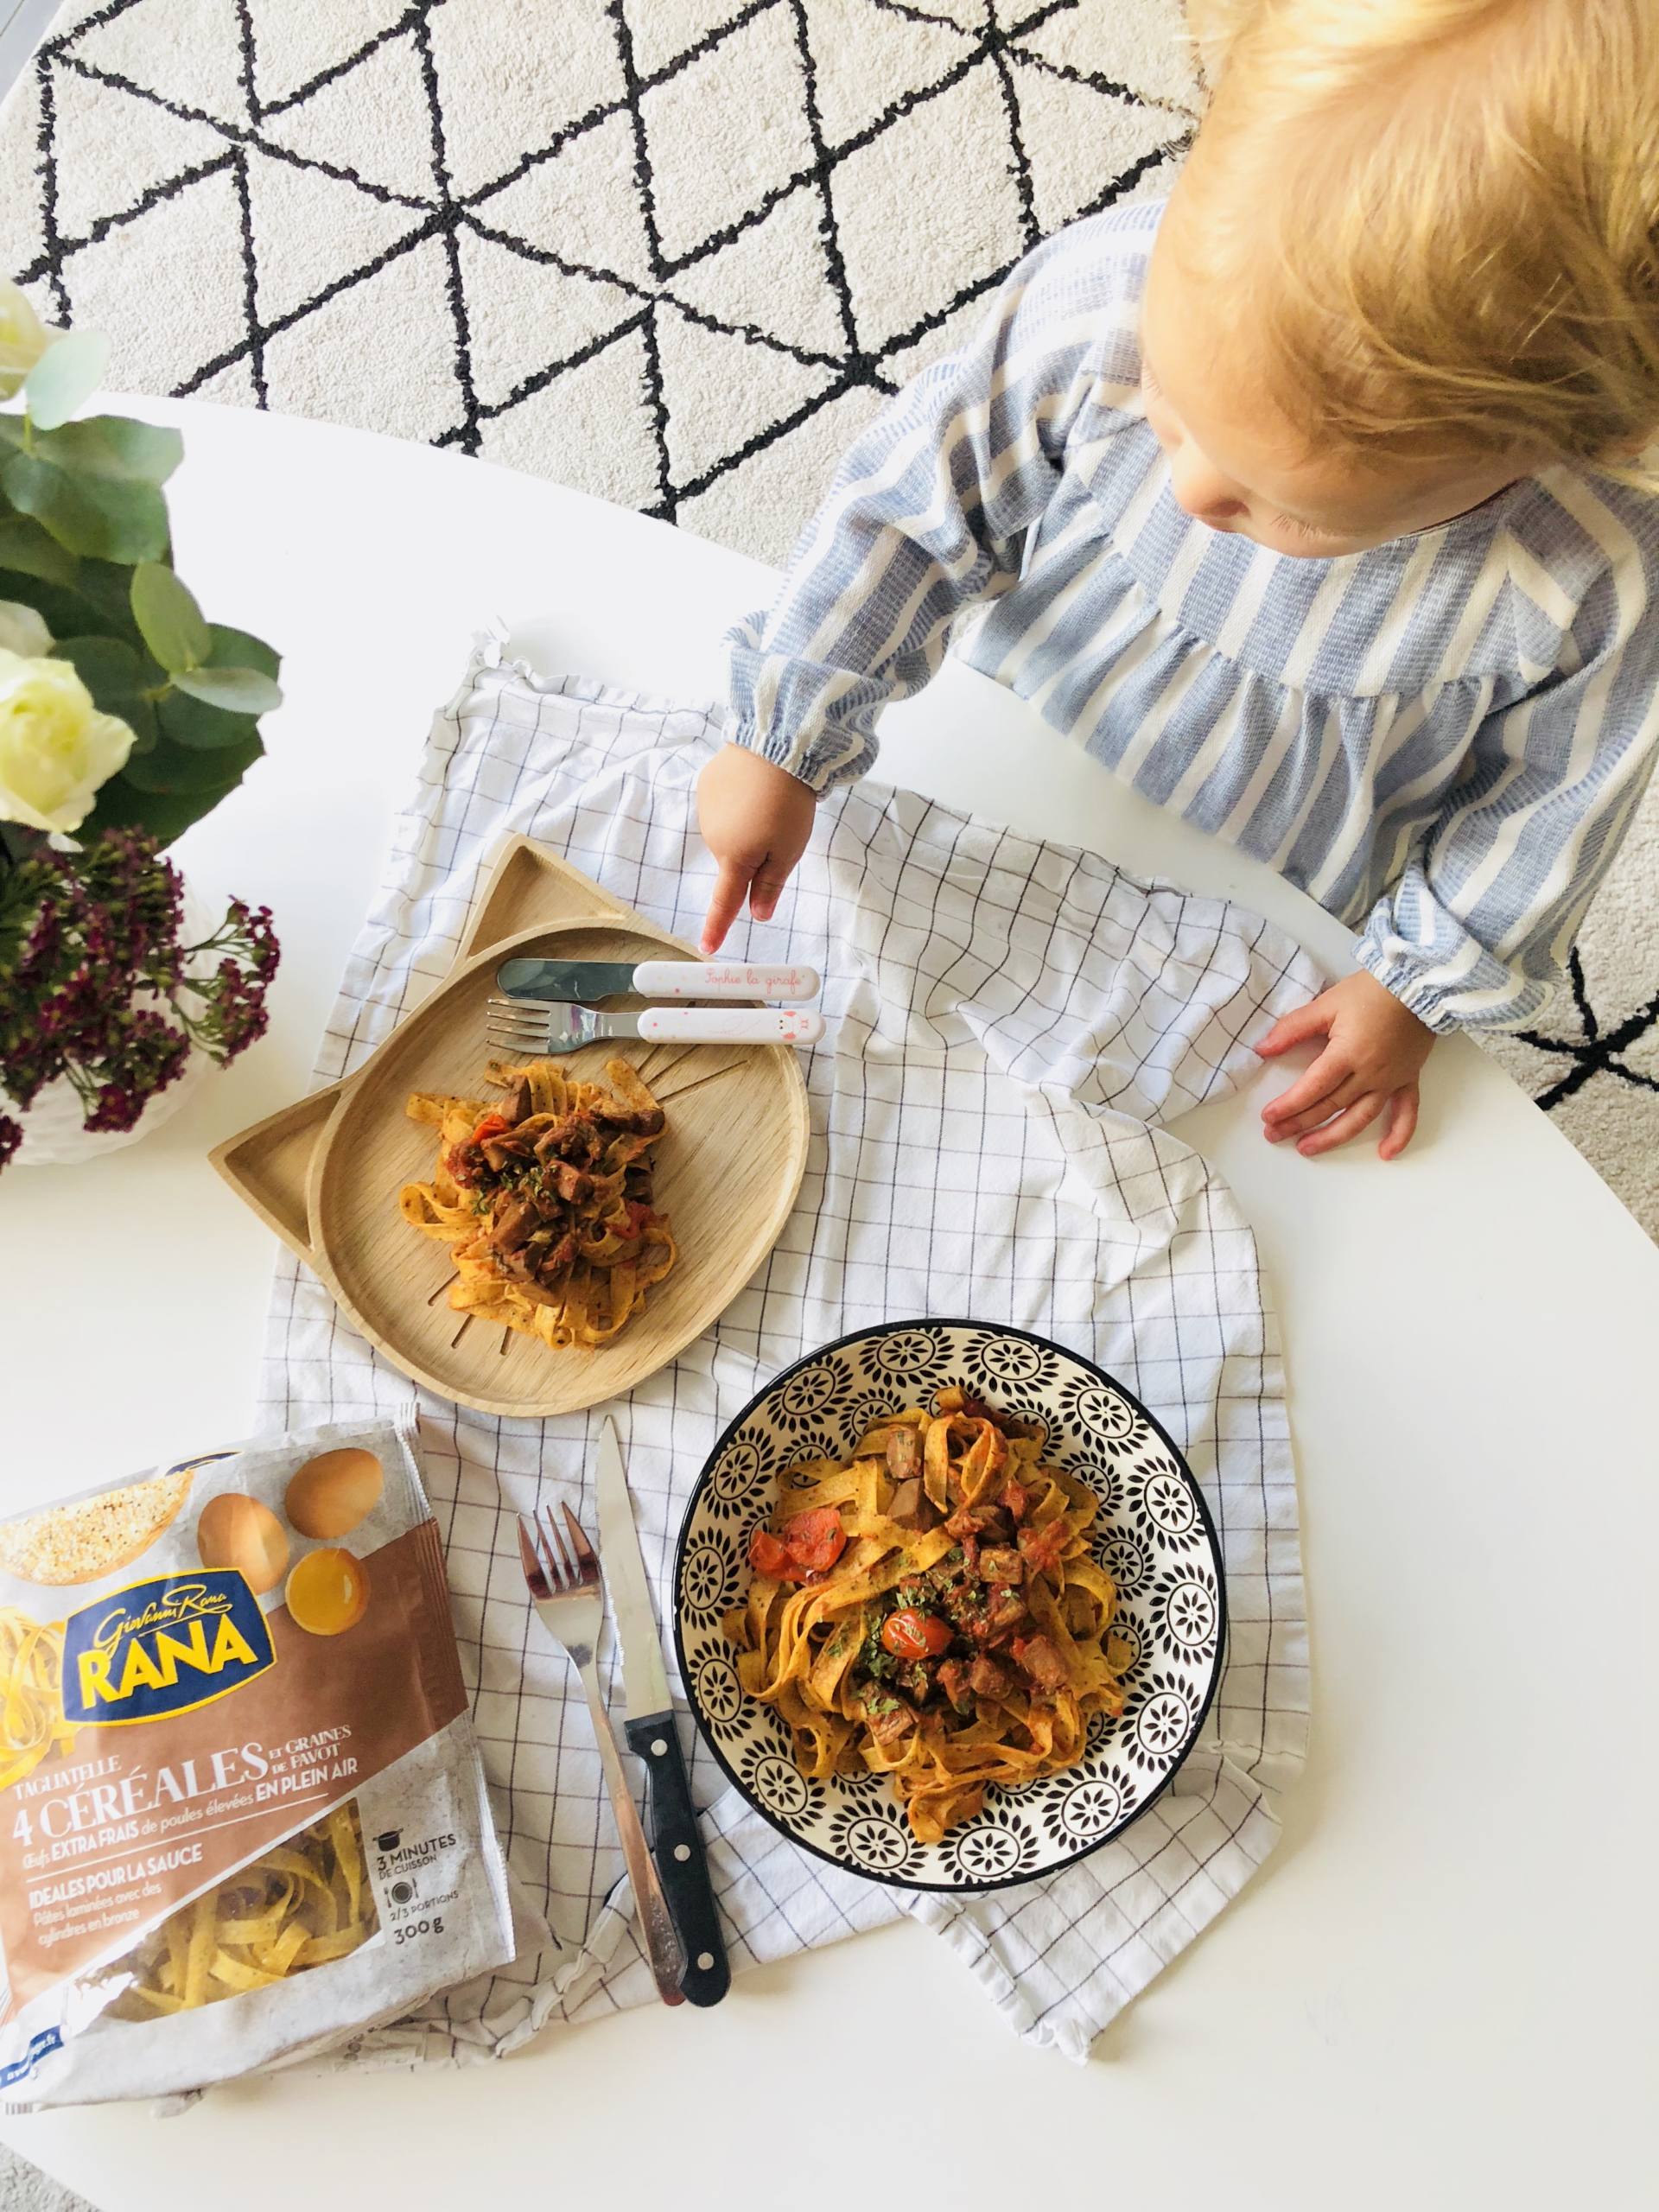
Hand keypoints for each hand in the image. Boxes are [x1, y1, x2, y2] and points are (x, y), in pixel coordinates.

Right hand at [696, 743, 816, 952]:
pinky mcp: (707, 785)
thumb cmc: (787, 803)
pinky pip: (724, 806)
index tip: (707, 948)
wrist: (774, 744)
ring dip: (747, 826)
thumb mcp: (789, 850)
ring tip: (770, 801)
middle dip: (754, 855)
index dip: (717, 927)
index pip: (725, 902)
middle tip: (783, 830)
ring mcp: (707, 810)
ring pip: (730, 833)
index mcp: (736, 859)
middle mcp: (713, 838)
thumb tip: (758, 914)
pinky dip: (738, 803)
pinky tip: (755, 785)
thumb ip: (770, 884)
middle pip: (735, 861)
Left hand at [1255, 969, 1433, 1157]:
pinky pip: (1406, 1112)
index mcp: (1347, 1054)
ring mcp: (1391, 1080)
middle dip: (1299, 1123)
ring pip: (1360, 1117)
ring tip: (1308, 1148)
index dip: (1289, 1106)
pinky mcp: (1408, 1079)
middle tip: (1274, 1135)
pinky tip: (1386, 1154)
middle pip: (1330, 1106)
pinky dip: (1399, 1135)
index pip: (1312, 1088)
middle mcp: (1369, 1074)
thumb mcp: (1327, 1004)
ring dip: (1334, 1137)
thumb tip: (1263, 1048)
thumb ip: (1294, 1028)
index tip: (1268, 1117)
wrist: (1419, 983)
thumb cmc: (1372, 991)